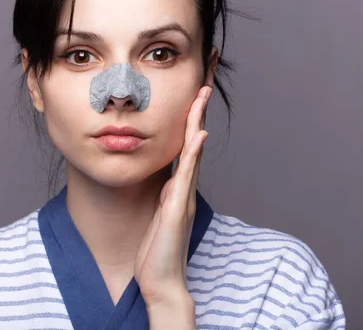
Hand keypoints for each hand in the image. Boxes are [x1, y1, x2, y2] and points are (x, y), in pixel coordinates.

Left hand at [134, 85, 212, 312]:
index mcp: (177, 187)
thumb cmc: (158, 251)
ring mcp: (183, 197)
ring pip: (193, 152)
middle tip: (204, 81)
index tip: (192, 93)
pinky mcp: (177, 208)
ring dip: (197, 122)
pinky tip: (198, 135)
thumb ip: (165, 195)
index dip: (189, 119)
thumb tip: (166, 178)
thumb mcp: (159, 215)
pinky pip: (186, 176)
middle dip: (197, 110)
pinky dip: (194, 154)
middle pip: (194, 141)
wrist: (162, 282)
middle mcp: (184, 188)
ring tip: (201, 94)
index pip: (185, 146)